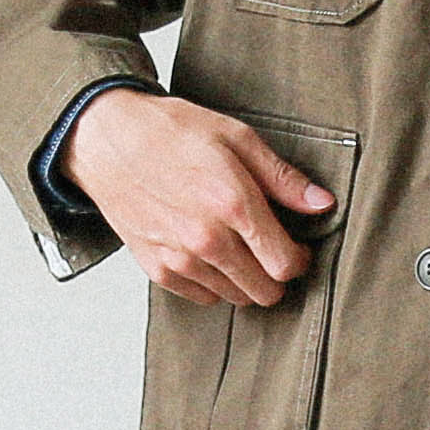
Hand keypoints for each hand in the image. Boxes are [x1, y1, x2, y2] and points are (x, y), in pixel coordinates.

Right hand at [64, 90, 335, 306]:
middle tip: (270, 252)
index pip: (285, 265)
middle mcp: (207, 239)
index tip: (296, 249)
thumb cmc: (170, 131)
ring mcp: (180, 258)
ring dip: (244, 280)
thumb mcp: (236, 137)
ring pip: (235, 298)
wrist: (107, 139)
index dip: (299, 261)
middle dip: (275, 275)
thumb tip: (322, 204)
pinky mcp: (158, 269)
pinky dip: (212, 283)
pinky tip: (209, 253)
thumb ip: (282, 177)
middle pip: (264, 292)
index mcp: (234, 204)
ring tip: (237, 248)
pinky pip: (202, 297)